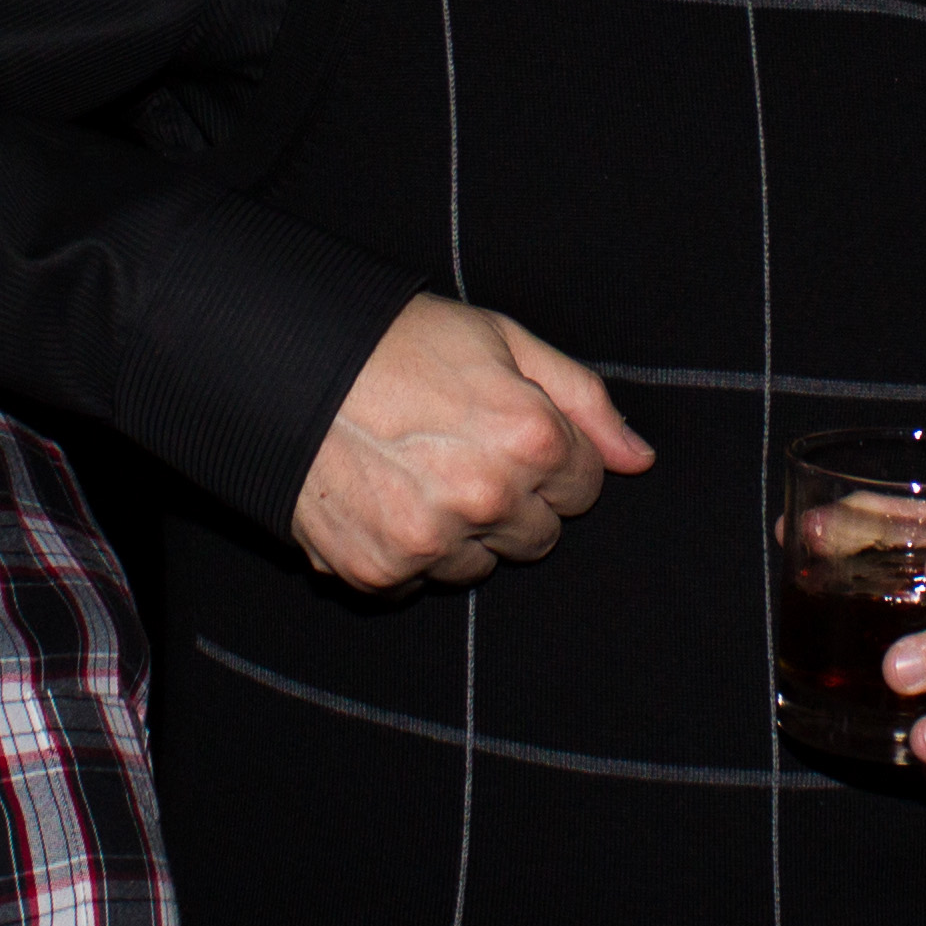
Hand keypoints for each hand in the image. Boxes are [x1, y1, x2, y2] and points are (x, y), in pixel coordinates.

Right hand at [292, 296, 655, 590]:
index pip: (585, 485)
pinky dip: (406, 552)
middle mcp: (487, 499)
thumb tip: (638, 459)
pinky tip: (382, 499)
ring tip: (415, 472)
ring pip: (480, 566)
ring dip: (461, 532)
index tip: (510, 433)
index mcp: (530, 438)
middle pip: (539, 535)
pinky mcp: (380, 572)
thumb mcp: (504, 341)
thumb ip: (582, 400)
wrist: (286, 362)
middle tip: (459, 452)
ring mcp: (431, 542)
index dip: (551, 455)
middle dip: (514, 500)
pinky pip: (419, 584)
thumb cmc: (400, 342)